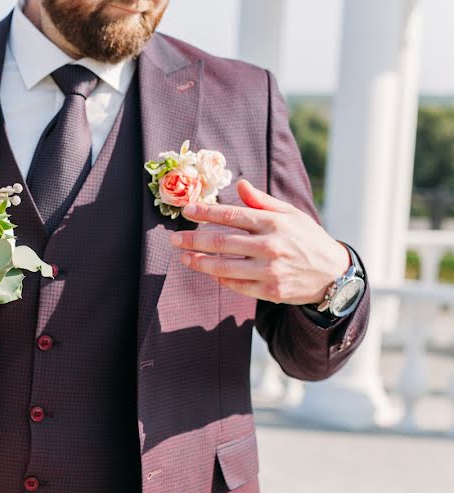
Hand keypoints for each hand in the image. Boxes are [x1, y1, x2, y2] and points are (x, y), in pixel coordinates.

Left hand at [169, 179, 350, 304]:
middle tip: (174, 239)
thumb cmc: (308, 239)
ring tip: (184, 257)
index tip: (186, 211)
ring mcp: (270, 271)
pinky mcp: (270, 291)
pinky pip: (237, 285)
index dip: (205, 213)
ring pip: (224, 268)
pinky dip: (221, 279)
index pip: (232, 216)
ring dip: (200, 263)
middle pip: (222, 243)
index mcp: (275, 223)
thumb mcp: (291, 214)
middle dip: (193, 240)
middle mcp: (271, 246)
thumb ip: (262, 202)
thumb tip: (240, 185)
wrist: (334, 274)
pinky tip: (210, 273)